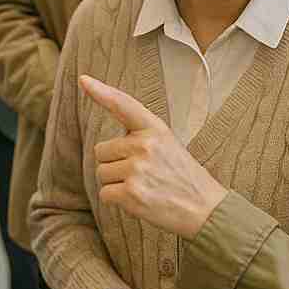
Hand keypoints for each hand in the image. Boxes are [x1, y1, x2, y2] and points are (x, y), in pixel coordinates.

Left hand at [80, 76, 227, 238]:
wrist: (204, 208)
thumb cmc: (183, 176)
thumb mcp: (167, 144)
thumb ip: (141, 136)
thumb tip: (109, 141)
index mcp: (155, 129)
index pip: (124, 105)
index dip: (101, 91)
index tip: (83, 79)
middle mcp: (145, 145)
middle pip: (101, 150)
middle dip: (113, 163)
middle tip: (140, 173)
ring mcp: (138, 169)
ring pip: (101, 173)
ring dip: (115, 183)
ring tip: (142, 186)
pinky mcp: (132, 194)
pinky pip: (105, 193)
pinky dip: (116, 200)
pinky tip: (138, 200)